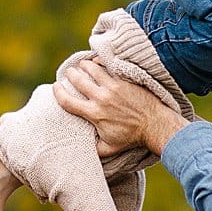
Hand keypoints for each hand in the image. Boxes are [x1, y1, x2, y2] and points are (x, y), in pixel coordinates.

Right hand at [55, 56, 183, 158]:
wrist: (155, 125)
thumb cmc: (132, 138)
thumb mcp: (110, 148)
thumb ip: (94, 149)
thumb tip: (82, 150)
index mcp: (94, 114)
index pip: (68, 101)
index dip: (58, 92)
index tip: (56, 87)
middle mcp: (101, 98)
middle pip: (78, 80)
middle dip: (70, 74)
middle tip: (68, 72)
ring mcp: (113, 87)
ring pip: (92, 68)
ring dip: (83, 65)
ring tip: (81, 64)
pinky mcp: (124, 80)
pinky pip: (108, 66)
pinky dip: (100, 62)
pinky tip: (97, 61)